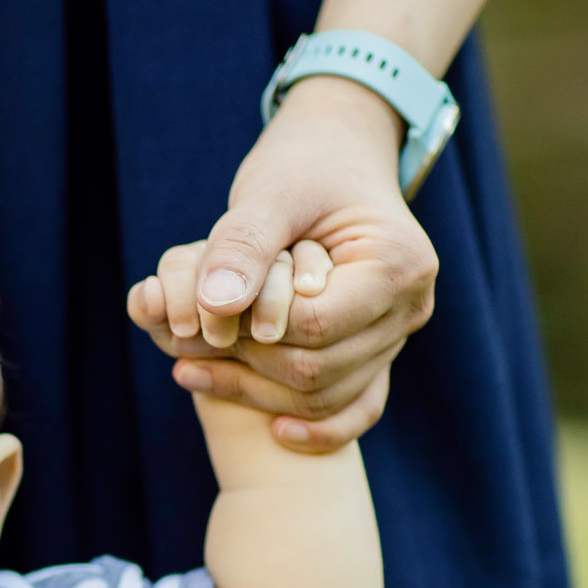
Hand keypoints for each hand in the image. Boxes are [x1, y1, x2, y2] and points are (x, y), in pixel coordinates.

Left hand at [131, 76, 437, 452]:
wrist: (335, 156)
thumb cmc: (303, 166)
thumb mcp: (268, 193)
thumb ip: (241, 245)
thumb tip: (215, 307)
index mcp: (399, 264)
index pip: (314, 326)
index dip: (249, 329)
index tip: (196, 314)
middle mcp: (411, 306)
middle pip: (317, 370)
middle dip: (243, 362)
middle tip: (176, 344)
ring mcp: (397, 333)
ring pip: (326, 396)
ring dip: (254, 390)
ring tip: (186, 366)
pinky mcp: (377, 350)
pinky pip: (356, 407)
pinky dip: (317, 427)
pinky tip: (273, 430)